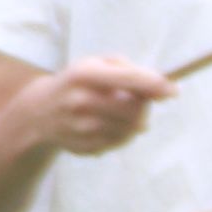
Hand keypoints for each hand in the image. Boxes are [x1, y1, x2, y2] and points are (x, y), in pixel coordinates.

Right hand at [30, 56, 174, 161]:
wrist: (36, 112)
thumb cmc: (77, 83)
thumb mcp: (94, 64)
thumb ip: (128, 69)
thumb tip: (162, 87)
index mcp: (84, 75)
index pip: (130, 79)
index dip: (157, 85)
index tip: (174, 91)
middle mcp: (80, 101)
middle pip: (135, 109)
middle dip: (145, 106)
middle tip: (142, 102)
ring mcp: (80, 127)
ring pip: (131, 128)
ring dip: (136, 122)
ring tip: (124, 114)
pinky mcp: (83, 146)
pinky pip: (119, 142)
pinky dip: (122, 135)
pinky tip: (109, 126)